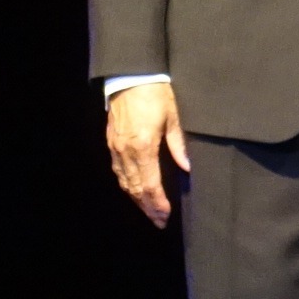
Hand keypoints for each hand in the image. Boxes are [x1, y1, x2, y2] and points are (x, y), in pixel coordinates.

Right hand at [106, 81, 188, 227]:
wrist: (130, 76)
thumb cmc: (156, 94)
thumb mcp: (173, 118)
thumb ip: (179, 145)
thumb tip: (187, 167)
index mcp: (143, 147)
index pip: (150, 184)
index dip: (157, 203)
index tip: (165, 216)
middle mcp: (126, 151)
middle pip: (134, 188)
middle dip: (147, 207)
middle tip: (158, 222)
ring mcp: (116, 147)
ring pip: (124, 181)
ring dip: (135, 198)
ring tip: (147, 211)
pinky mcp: (111, 141)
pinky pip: (117, 169)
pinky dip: (126, 184)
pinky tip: (133, 190)